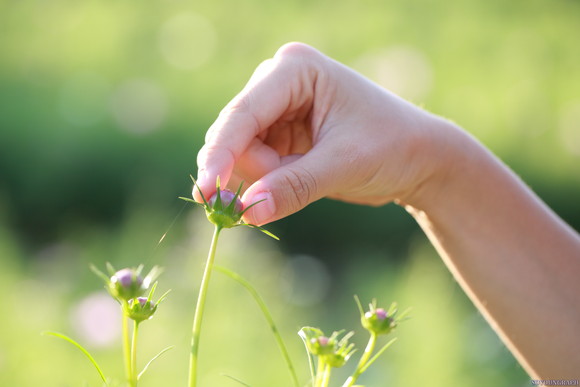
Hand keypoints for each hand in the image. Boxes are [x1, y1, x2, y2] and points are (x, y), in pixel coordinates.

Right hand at [195, 42, 447, 224]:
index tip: (207, 191)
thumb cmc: (391, 147)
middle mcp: (279, 82)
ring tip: (311, 177)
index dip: (221, 152)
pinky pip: (255, 164)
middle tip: (259, 203)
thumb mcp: (343, 165)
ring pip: (242, 153)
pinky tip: (302, 178)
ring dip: (263, 179)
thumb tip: (246, 213)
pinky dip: (269, 182)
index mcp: (295, 70)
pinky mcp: (279, 133)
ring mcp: (277, 108)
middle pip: (236, 133)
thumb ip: (293, 187)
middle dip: (250, 171)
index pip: (244, 112)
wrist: (418, 157)